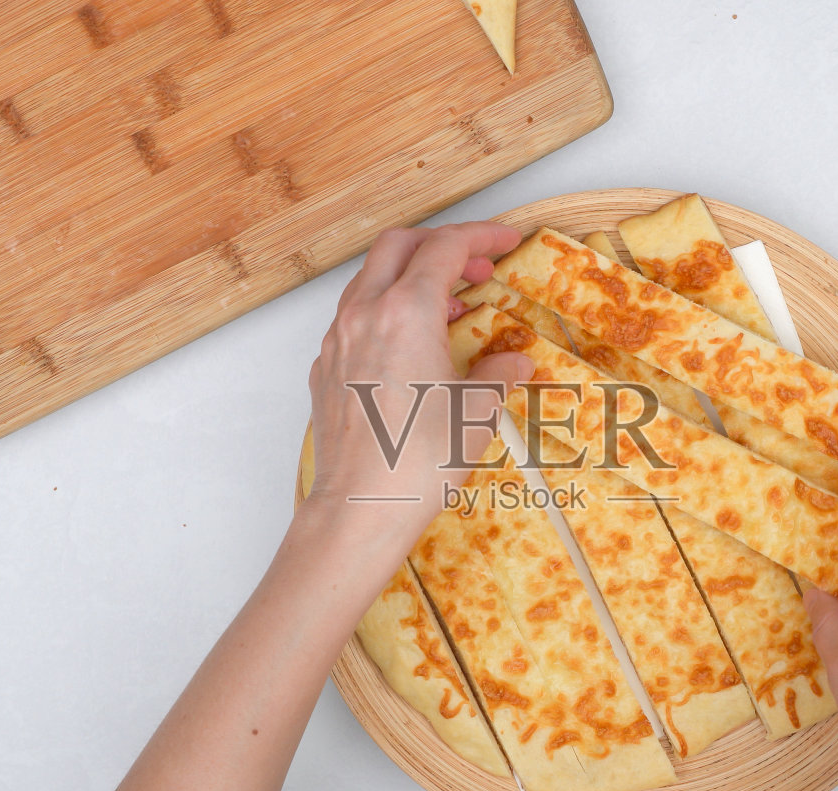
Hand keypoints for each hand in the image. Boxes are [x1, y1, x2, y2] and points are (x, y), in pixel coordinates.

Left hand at [304, 223, 532, 532]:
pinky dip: (386, 312)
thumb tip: (513, 360)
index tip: (506, 241)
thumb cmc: (420, 459)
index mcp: (406, 311)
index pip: (445, 247)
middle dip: (440, 245)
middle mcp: (364, 314)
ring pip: (371, 280)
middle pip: (399, 246)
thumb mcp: (478, 410)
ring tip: (449, 310)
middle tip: (477, 269)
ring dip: (411, 279)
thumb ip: (497, 372)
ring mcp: (337, 340)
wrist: (361, 506)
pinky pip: (354, 318)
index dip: (481, 237)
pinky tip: (410, 346)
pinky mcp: (324, 369)